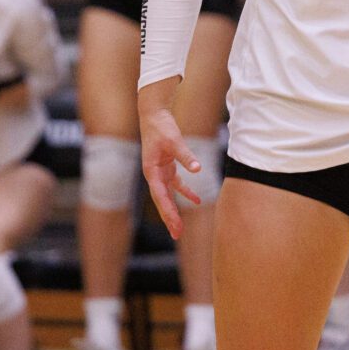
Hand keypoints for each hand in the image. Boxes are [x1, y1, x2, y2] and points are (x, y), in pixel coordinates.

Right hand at [138, 99, 200, 239]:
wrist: (154, 114)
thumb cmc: (161, 127)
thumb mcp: (174, 140)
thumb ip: (185, 156)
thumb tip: (197, 169)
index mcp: (151, 171)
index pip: (161, 197)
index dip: (168, 212)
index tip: (175, 226)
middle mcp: (154, 175)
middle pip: (162, 201)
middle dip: (169, 218)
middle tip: (177, 235)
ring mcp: (160, 171)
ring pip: (168, 195)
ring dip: (175, 210)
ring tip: (181, 227)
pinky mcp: (167, 166)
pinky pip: (177, 184)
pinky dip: (186, 191)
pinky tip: (197, 200)